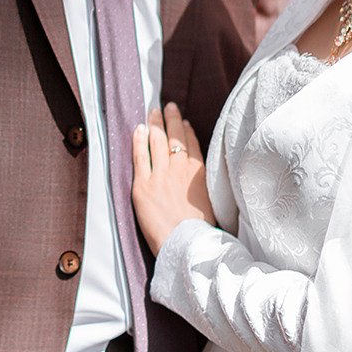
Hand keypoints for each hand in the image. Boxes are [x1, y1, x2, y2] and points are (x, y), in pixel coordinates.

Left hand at [130, 102, 213, 254]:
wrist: (187, 244)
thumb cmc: (202, 231)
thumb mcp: (213, 201)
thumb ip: (205, 184)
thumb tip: (201, 177)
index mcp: (199, 173)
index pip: (192, 145)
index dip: (187, 131)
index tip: (184, 122)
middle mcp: (181, 169)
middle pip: (175, 137)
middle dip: (171, 119)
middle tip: (168, 107)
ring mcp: (161, 175)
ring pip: (157, 141)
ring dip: (155, 123)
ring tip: (153, 112)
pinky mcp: (143, 185)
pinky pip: (139, 156)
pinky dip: (139, 140)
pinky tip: (138, 128)